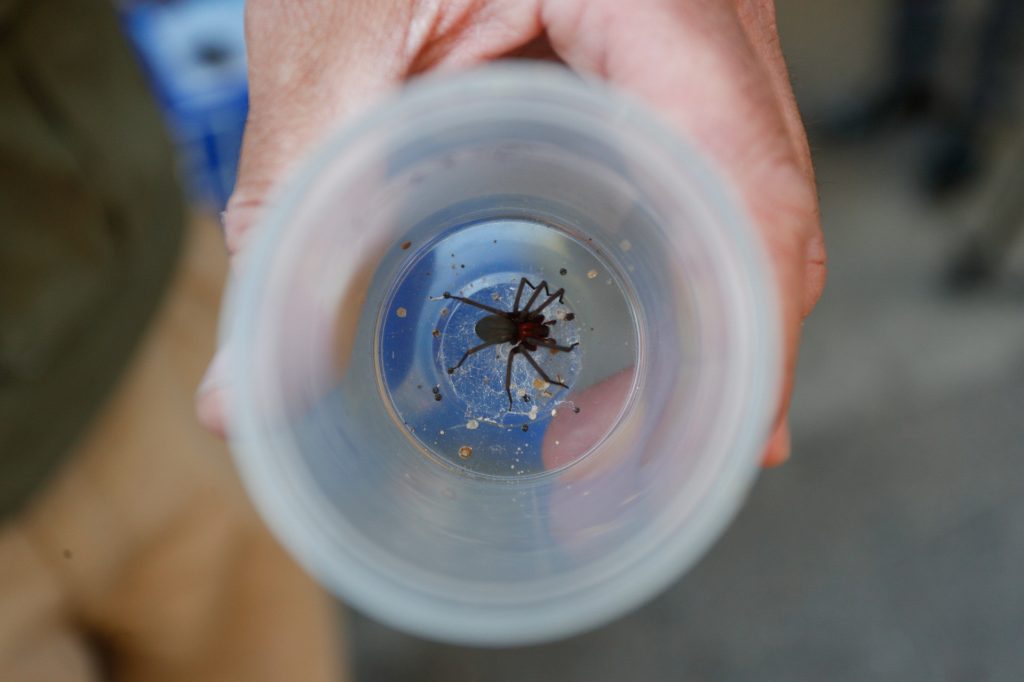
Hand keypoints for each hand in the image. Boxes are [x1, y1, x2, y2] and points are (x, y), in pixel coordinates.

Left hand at [197, 0, 825, 465]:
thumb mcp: (321, 52)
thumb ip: (290, 214)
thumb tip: (246, 391)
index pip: (745, 167)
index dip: (755, 314)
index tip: (733, 428)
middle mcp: (704, 8)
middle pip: (765, 195)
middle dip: (737, 337)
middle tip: (683, 448)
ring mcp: (703, 30)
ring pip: (752, 185)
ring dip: (720, 302)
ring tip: (670, 405)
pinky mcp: (676, 52)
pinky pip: (718, 161)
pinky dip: (695, 249)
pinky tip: (667, 313)